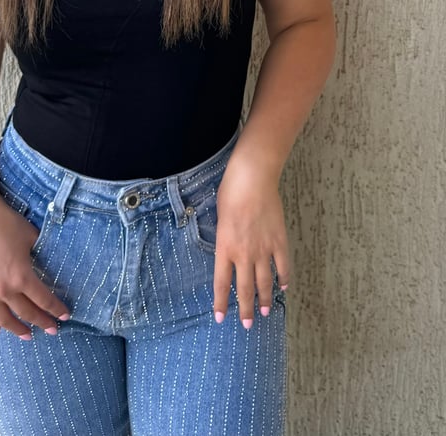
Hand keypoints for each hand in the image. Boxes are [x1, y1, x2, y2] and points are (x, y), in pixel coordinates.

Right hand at [0, 192, 69, 338]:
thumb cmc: (5, 223)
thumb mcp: (31, 237)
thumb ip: (41, 253)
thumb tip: (51, 259)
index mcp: (21, 276)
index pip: (43, 300)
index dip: (56, 310)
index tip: (64, 316)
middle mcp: (3, 288)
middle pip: (26, 313)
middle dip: (41, 323)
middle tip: (52, 330)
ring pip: (3, 319)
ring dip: (17, 329)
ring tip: (27, 336)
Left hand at [213, 153, 288, 327]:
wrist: (253, 179)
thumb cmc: (231, 193)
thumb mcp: (220, 218)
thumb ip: (225, 238)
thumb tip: (230, 249)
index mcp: (225, 248)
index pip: (222, 283)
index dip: (222, 302)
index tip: (221, 318)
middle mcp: (244, 254)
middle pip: (244, 288)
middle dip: (245, 309)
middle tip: (247, 325)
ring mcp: (264, 249)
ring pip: (264, 282)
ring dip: (264, 299)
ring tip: (264, 313)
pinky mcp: (279, 241)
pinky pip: (282, 265)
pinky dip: (284, 278)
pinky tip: (283, 288)